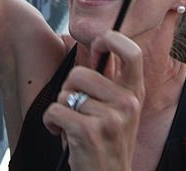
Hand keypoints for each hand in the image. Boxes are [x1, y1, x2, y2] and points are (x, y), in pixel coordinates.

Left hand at [42, 31, 143, 170]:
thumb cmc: (106, 144)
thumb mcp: (119, 112)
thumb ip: (111, 82)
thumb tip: (98, 44)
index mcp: (134, 94)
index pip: (132, 52)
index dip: (111, 40)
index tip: (98, 45)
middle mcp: (127, 103)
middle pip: (79, 73)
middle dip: (68, 91)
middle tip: (77, 111)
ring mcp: (110, 118)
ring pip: (65, 94)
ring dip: (61, 111)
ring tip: (73, 127)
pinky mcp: (89, 132)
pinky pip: (55, 111)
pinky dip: (51, 123)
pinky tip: (63, 136)